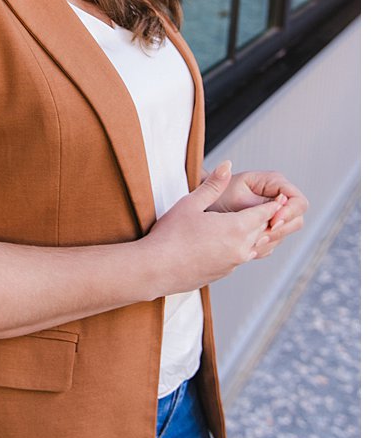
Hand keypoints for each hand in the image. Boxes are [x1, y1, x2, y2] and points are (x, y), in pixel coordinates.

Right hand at [144, 161, 282, 293]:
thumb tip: (228, 165)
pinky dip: (245, 247)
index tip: (280, 197)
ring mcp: (235, 262)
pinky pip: (243, 257)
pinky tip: (235, 243)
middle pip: (264, 229)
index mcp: (236, 227)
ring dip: (258, 234)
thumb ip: (213, 185)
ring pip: (256, 245)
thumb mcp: (190, 204)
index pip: (265, 213)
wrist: (156, 268)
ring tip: (258, 225)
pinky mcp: (225, 272)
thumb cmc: (170, 235)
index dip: (274, 204)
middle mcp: (241, 246)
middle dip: (268, 218)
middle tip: (274, 208)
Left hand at [209, 169, 308, 257]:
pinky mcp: (270, 229)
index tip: (273, 222)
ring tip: (251, 244)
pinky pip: (274, 242)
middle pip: (296, 220)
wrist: (203, 210)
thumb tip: (255, 182)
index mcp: (275, 183)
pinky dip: (263, 247)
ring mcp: (277, 216)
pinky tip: (248, 249)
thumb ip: (246, 193)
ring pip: (286, 234)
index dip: (289, 212)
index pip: (298, 201)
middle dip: (279, 230)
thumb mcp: (231, 194)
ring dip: (270, 241)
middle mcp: (280, 199)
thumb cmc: (216, 197)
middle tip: (260, 237)